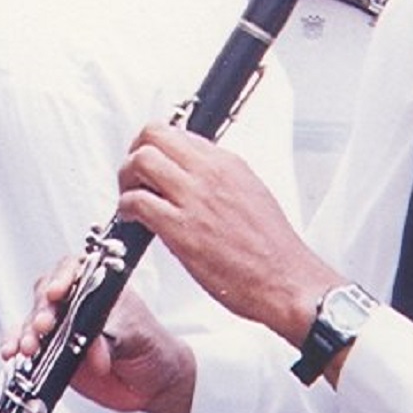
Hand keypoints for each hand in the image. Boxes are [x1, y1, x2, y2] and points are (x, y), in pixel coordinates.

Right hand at [4, 258, 194, 412]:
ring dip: (26, 331)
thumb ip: (111, 339)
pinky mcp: (54, 352)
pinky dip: (17, 345)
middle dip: (42, 309)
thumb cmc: (152, 348)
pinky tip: (11, 352)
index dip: (63, 277)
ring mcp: (63, 327)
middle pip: (48, 294)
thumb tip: (92, 347)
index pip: (75, 270)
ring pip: (34, 319)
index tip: (57, 292)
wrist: (154, 384)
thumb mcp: (136, 337)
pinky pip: (30, 343)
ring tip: (27, 346)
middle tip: (43, 327)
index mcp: (100, 287)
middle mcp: (77, 303)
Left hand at [119, 123, 342, 346]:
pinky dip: (126, 207)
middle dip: (134, 152)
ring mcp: (194, 198)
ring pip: (141, 160)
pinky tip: (133, 220)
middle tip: (134, 176)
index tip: (150, 164)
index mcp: (226, 162)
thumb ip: (218, 177)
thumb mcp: (250, 191)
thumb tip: (190, 172)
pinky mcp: (181, 229)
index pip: (176, 131)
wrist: (286, 281)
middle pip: (153, 134)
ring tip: (131, 198)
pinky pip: (137, 202)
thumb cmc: (271, 247)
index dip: (154, 145)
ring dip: (126, 178)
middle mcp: (209, 172)